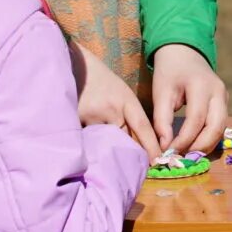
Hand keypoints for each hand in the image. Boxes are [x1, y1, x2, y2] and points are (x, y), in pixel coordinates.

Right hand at [70, 40, 160, 156]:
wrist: (74, 64)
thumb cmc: (100, 80)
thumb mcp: (120, 93)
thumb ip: (128, 115)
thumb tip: (138, 144)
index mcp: (126, 99)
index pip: (142, 126)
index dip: (151, 146)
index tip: (157, 162)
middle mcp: (112, 108)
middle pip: (125, 139)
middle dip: (130, 153)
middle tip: (137, 167)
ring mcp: (93, 115)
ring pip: (105, 142)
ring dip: (107, 148)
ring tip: (105, 149)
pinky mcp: (76, 120)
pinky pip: (88, 139)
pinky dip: (90, 143)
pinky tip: (88, 141)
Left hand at [150, 43, 228, 155]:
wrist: (183, 52)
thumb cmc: (169, 71)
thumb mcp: (161, 92)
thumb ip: (162, 120)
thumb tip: (165, 147)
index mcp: (201, 85)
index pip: (196, 120)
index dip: (184, 140)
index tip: (169, 152)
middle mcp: (218, 92)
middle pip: (216, 127)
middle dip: (200, 146)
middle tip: (183, 158)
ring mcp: (225, 97)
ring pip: (221, 129)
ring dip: (206, 145)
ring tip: (188, 155)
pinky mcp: (224, 103)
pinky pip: (220, 125)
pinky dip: (209, 138)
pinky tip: (195, 146)